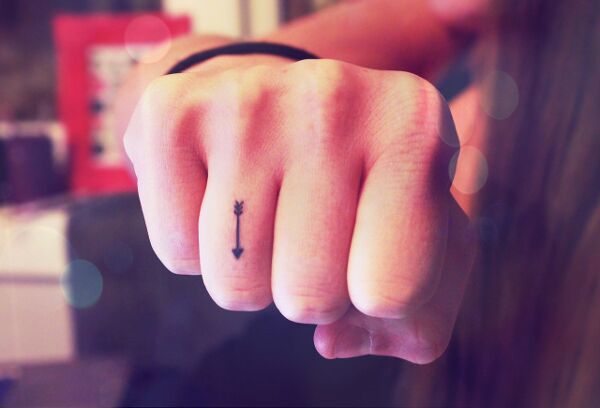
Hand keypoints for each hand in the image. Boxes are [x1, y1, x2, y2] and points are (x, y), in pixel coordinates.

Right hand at [124, 58, 473, 362]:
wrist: (271, 99)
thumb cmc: (355, 178)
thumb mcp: (422, 237)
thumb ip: (422, 315)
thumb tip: (331, 340)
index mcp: (413, 126)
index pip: (395, 293)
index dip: (378, 299)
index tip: (370, 250)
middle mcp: (334, 99)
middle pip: (308, 297)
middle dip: (309, 290)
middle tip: (311, 230)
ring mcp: (247, 100)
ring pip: (235, 284)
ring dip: (252, 272)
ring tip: (265, 208)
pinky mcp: (171, 113)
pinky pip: (177, 254)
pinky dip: (196, 247)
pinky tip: (219, 192)